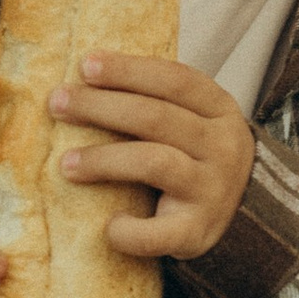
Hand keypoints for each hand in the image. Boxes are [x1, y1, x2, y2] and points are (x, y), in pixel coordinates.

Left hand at [49, 54, 256, 263]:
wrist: (240, 219)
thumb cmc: (193, 159)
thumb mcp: (191, 122)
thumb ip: (155, 101)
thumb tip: (82, 77)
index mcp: (220, 110)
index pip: (175, 79)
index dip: (128, 70)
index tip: (84, 64)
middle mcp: (223, 147)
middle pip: (155, 117)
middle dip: (100, 107)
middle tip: (58, 103)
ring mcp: (213, 190)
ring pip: (153, 163)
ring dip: (103, 160)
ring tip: (66, 163)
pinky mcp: (197, 231)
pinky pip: (157, 232)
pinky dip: (129, 230)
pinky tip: (109, 226)